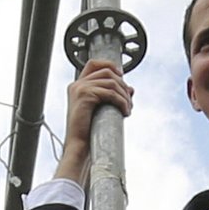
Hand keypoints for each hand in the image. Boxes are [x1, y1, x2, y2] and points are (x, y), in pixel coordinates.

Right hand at [54, 62, 132, 182]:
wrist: (79, 146)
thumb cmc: (89, 132)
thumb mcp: (102, 109)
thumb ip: (113, 96)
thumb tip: (131, 89)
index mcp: (78, 86)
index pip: (94, 64)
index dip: (110, 66)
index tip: (122, 77)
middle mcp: (77, 85)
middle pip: (107, 72)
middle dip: (123, 85)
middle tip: (129, 101)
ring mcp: (80, 89)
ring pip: (111, 82)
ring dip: (124, 95)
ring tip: (128, 109)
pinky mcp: (85, 96)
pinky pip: (110, 93)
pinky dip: (122, 102)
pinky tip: (125, 112)